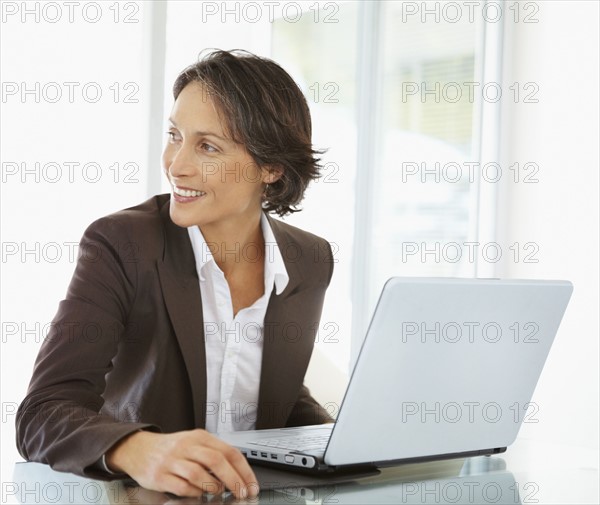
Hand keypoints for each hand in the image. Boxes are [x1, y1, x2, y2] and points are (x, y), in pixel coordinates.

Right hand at [105, 429, 258, 498]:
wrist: (139, 449)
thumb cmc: (172, 448)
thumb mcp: (194, 443)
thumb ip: (213, 454)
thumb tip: (238, 474)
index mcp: (200, 437)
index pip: (228, 451)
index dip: (243, 470)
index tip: (250, 484)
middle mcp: (187, 446)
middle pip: (216, 461)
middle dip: (233, 480)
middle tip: (241, 493)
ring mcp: (172, 460)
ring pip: (199, 474)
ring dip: (213, 486)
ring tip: (217, 491)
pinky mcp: (160, 475)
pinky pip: (182, 487)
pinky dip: (194, 493)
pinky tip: (197, 493)